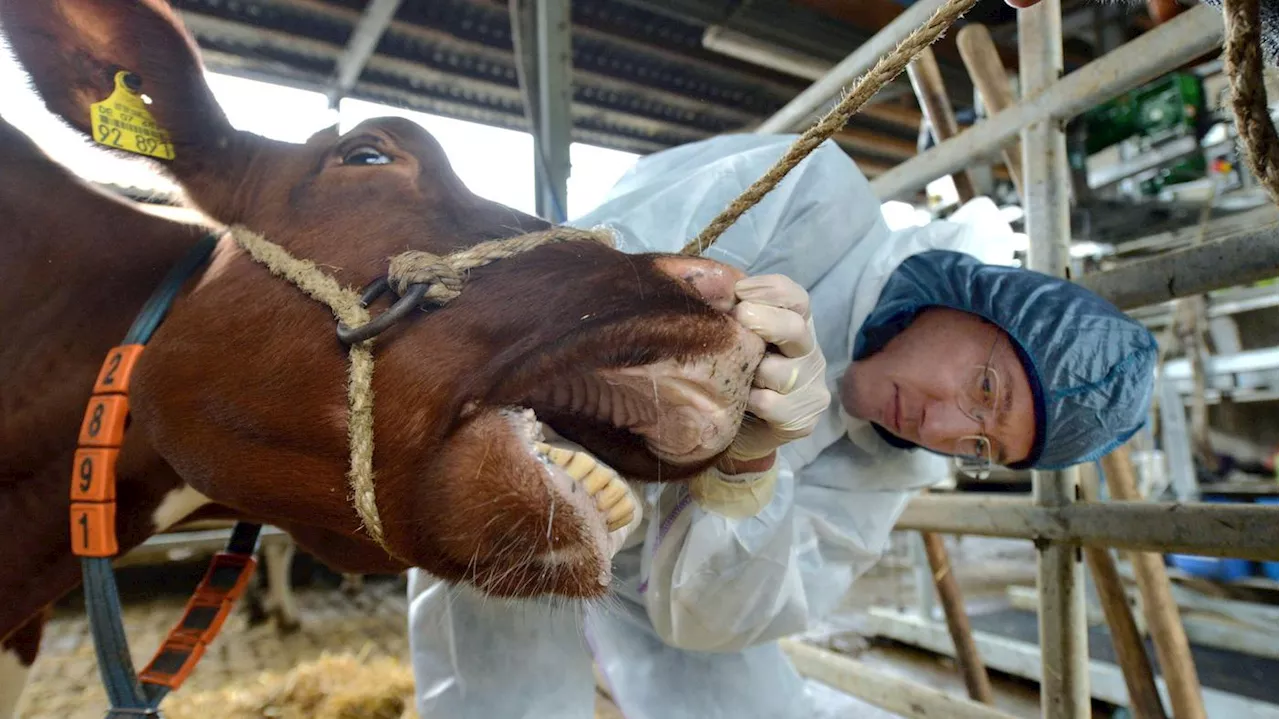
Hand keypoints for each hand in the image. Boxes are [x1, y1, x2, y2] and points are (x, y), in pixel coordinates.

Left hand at [724, 274, 830, 464]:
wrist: (736, 431)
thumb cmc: (732, 374)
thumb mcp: (731, 338)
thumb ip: (729, 312)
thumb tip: (710, 288)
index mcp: (794, 325)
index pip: (796, 298)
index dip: (771, 290)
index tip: (739, 292)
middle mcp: (809, 352)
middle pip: (795, 328)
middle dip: (764, 321)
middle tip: (738, 319)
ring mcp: (811, 387)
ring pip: (779, 370)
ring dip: (750, 371)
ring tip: (732, 376)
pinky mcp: (803, 419)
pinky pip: (770, 404)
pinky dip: (749, 402)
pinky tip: (739, 403)